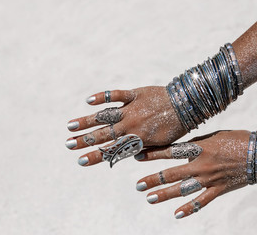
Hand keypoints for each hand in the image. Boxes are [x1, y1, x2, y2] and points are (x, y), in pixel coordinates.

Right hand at [66, 86, 186, 165]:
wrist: (188, 104)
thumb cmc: (177, 126)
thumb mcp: (162, 142)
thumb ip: (145, 148)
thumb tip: (131, 156)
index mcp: (138, 139)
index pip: (111, 149)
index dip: (96, 155)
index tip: (81, 161)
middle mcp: (131, 125)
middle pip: (103, 134)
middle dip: (85, 140)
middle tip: (69, 144)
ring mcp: (131, 109)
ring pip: (105, 116)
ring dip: (87, 122)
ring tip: (70, 126)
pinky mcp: (135, 94)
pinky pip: (117, 94)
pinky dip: (103, 96)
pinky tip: (88, 100)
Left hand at [135, 130, 248, 218]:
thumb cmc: (234, 139)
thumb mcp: (210, 136)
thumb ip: (193, 144)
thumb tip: (177, 149)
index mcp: (198, 148)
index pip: (169, 152)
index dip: (152, 154)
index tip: (136, 156)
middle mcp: (200, 165)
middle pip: (171, 174)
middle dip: (153, 180)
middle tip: (138, 186)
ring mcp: (208, 179)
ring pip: (182, 189)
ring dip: (165, 195)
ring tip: (150, 199)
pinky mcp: (218, 189)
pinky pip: (201, 202)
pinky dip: (189, 209)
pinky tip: (177, 214)